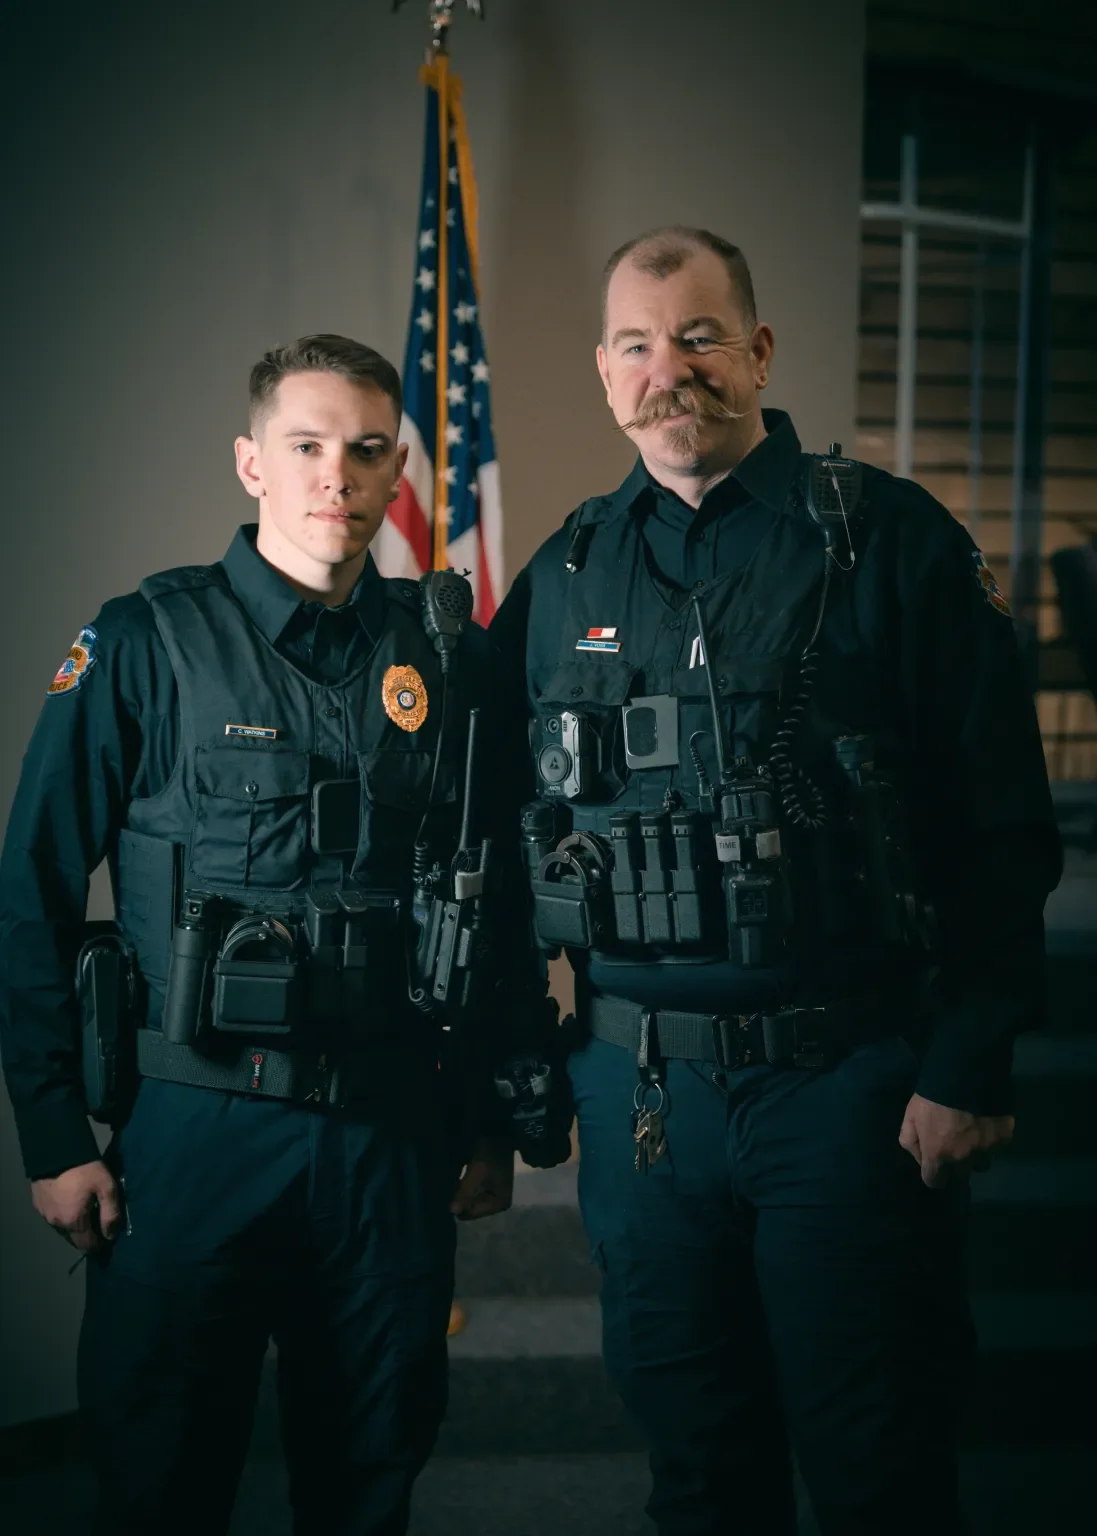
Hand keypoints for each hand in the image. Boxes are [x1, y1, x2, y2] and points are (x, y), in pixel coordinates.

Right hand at [31, 1159, 121, 1251]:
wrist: (55, 1150)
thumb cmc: (84, 1169)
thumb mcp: (106, 1187)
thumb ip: (111, 1213)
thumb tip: (110, 1235)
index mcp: (74, 1222)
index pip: (87, 1246)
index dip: (100, 1245)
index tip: (108, 1237)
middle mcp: (56, 1223)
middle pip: (74, 1239)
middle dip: (87, 1235)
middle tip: (98, 1221)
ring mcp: (44, 1214)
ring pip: (63, 1229)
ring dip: (74, 1225)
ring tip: (85, 1211)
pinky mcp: (38, 1204)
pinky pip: (53, 1217)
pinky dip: (63, 1214)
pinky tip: (70, 1202)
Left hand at [449, 1136, 513, 1221]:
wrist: (499, 1133)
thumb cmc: (489, 1154)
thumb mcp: (476, 1173)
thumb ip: (465, 1193)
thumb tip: (452, 1211)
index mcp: (499, 1203)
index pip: (472, 1213)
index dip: (460, 1204)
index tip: (448, 1194)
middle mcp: (498, 1203)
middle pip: (472, 1207)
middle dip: (461, 1198)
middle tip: (451, 1186)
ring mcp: (494, 1194)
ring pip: (471, 1200)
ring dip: (462, 1192)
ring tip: (454, 1181)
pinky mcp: (489, 1186)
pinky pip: (474, 1192)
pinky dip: (466, 1187)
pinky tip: (459, 1179)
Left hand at [899, 1093, 1013, 1188]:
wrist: (964, 1078)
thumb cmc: (932, 1098)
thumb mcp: (910, 1117)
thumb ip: (910, 1141)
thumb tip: (921, 1156)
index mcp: (938, 1156)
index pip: (934, 1182)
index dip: (933, 1175)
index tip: (934, 1165)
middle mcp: (964, 1160)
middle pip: (960, 1175)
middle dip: (956, 1166)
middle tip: (954, 1146)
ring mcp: (986, 1150)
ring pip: (982, 1163)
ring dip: (976, 1155)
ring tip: (972, 1138)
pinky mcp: (1003, 1139)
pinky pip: (997, 1147)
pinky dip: (991, 1140)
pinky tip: (986, 1125)